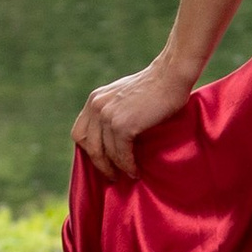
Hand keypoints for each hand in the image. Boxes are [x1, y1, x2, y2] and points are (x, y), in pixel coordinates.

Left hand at [72, 55, 193, 183]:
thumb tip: (112, 136)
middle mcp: (97, 106)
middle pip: (88, 145)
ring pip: (105, 153)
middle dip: (100, 164)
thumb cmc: (155, 87)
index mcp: (95, 99)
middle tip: (112, 176)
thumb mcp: (123, 96)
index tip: (102, 160)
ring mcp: (108, 116)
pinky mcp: (122, 125)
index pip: (80, 132)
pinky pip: (121, 154)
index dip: (89, 150)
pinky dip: (128, 166)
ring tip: (128, 175)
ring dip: (116, 168)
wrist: (171, 76)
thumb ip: (113, 111)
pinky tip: (136, 171)